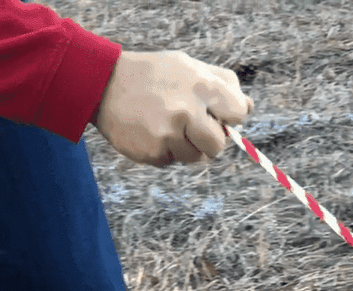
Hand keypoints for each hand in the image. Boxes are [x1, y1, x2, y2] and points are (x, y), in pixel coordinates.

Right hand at [95, 50, 252, 165]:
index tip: (216, 112)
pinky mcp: (153, 152)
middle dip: (209, 139)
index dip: (229, 115)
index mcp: (201, 86)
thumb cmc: (153, 75)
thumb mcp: (189, 66)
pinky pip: (172, 161)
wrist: (103, 84)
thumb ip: (222, 83)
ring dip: (186, 146)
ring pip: (195, 158)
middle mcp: (187, 112)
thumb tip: (249, 107)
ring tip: (166, 124)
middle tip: (191, 125)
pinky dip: (165, 150)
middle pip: (219, 145)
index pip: (239, 113)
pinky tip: (151, 131)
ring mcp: (169, 135)